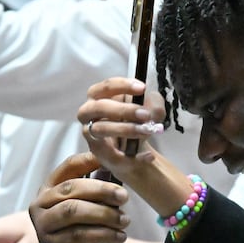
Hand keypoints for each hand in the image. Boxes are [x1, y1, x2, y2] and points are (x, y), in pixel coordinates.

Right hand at [29, 152, 133, 242]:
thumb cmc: (95, 241)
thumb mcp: (103, 211)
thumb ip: (105, 190)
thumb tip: (115, 164)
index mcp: (52, 190)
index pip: (69, 167)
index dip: (90, 160)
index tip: (112, 161)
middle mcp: (41, 205)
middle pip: (71, 188)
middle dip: (102, 190)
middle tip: (125, 197)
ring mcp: (42, 226)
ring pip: (74, 210)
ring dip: (104, 213)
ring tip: (124, 221)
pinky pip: (79, 233)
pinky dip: (104, 234)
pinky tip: (120, 237)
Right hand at [78, 76, 189, 215]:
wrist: (133, 146)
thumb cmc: (134, 119)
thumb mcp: (149, 108)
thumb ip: (154, 105)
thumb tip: (153, 110)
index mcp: (98, 96)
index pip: (105, 87)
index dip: (123, 86)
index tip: (142, 88)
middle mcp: (89, 113)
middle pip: (99, 107)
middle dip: (123, 109)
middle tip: (145, 114)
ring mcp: (91, 134)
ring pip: (102, 129)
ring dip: (126, 129)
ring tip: (147, 131)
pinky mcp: (99, 154)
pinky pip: (113, 156)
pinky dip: (134, 157)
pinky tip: (149, 155)